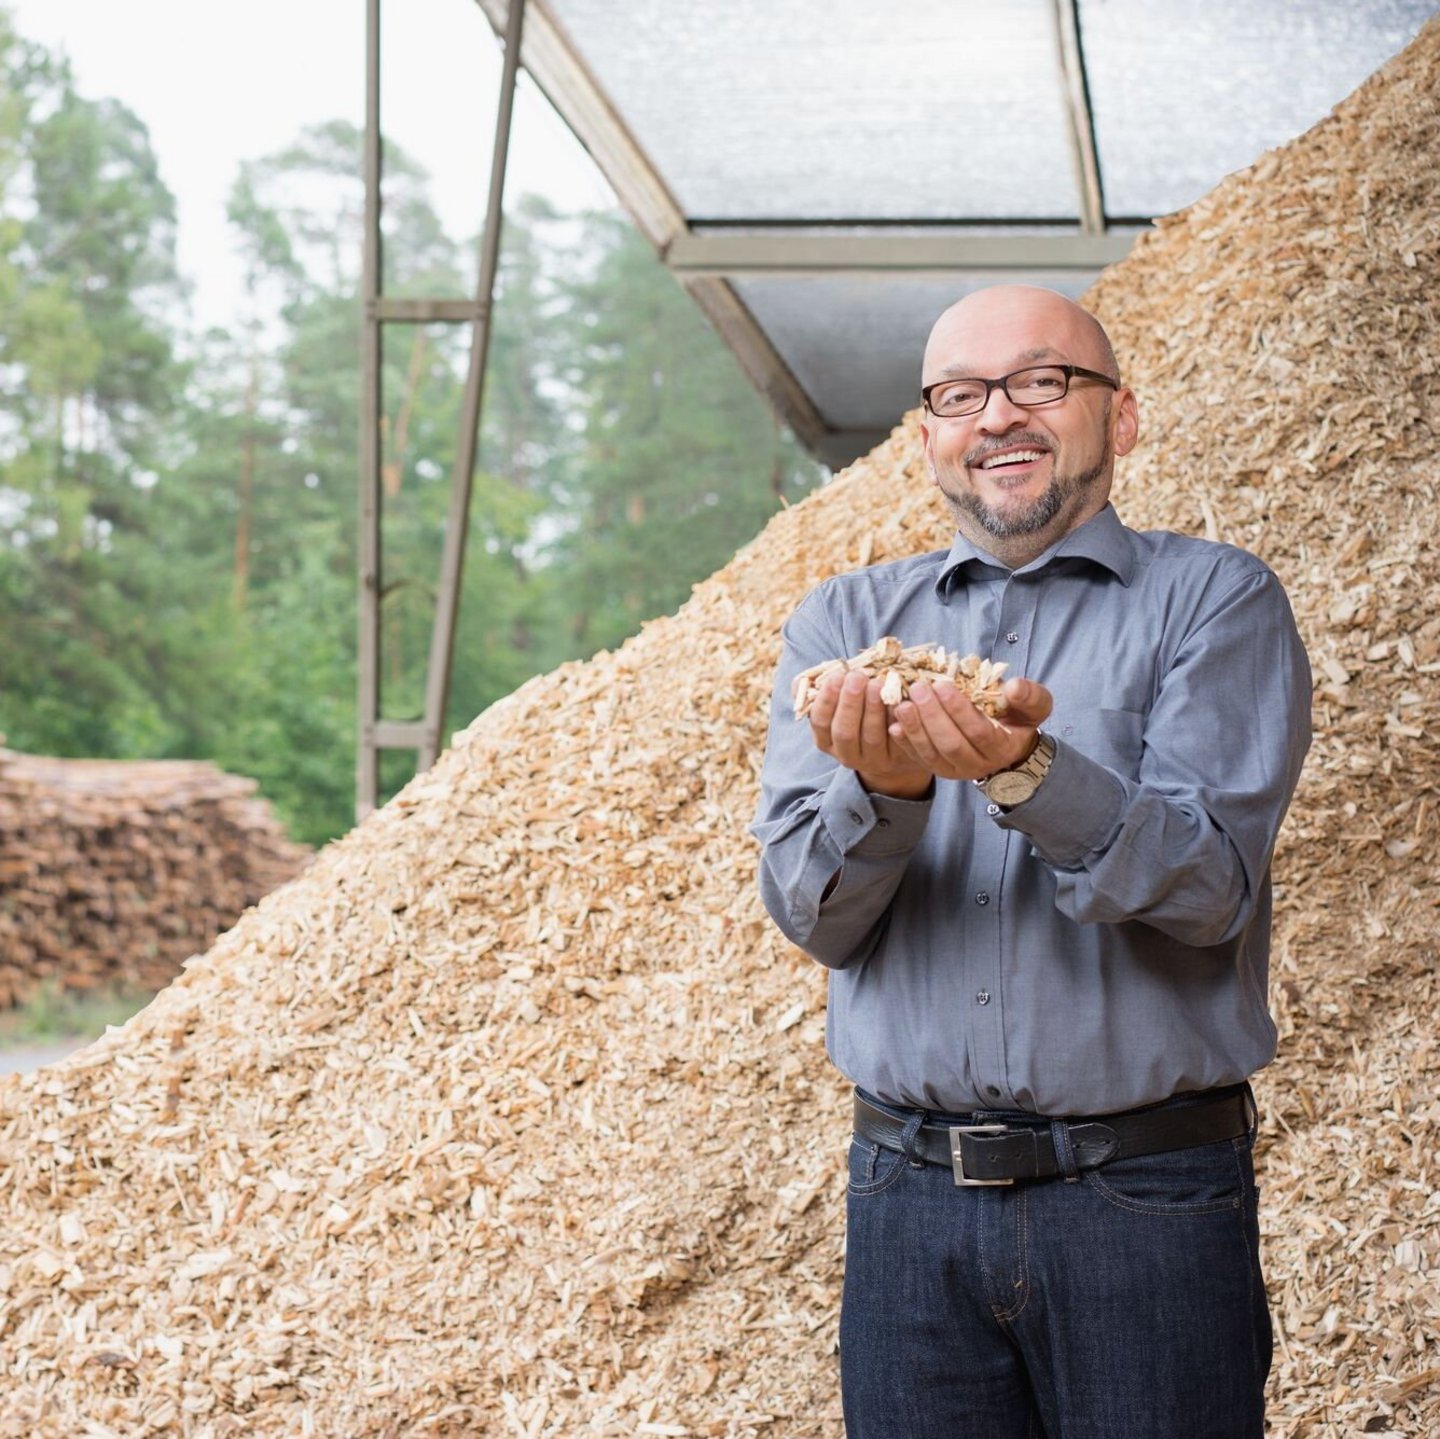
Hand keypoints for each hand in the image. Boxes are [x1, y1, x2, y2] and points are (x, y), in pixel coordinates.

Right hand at [808, 671, 933, 798]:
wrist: (889, 745)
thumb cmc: (855, 713)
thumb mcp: (834, 705)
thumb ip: (816, 691)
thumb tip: (800, 682)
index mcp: (826, 740)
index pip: (821, 722)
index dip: (827, 700)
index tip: (837, 676)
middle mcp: (846, 755)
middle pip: (844, 732)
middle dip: (850, 703)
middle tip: (857, 677)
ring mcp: (872, 760)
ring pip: (871, 737)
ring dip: (873, 709)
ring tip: (878, 683)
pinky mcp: (897, 758)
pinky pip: (897, 740)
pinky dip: (897, 720)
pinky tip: (900, 700)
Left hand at [887, 676, 1053, 782]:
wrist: (1007, 745)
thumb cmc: (1017, 719)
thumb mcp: (1034, 706)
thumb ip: (1030, 696)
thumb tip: (1013, 687)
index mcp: (1002, 748)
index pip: (978, 731)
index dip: (959, 709)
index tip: (943, 685)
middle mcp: (978, 765)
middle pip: (951, 744)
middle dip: (933, 716)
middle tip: (918, 688)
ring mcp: (955, 771)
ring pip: (932, 754)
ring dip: (915, 728)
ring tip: (903, 703)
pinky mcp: (938, 769)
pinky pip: (919, 759)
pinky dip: (905, 743)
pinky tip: (894, 724)